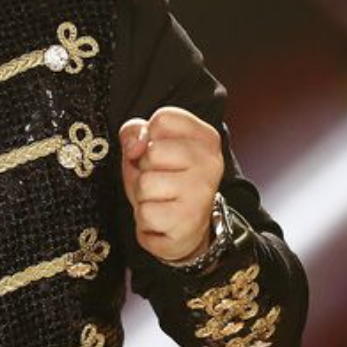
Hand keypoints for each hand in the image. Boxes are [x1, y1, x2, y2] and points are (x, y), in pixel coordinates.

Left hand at [119, 106, 224, 262]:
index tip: (159, 151)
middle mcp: (210, 163)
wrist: (185, 227)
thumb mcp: (148, 146)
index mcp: (205, 137)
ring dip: (141, 196)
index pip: (163, 119)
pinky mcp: (190, 222)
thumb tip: (135, 146)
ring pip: (145, 184)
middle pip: (151, 152)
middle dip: (142, 169)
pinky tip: (162, 219)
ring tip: (159, 199)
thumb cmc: (165, 179)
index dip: (148, 136)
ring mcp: (202, 193)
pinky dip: (144, 219)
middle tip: (158, 179)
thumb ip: (136, 132)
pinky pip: (145, 214)